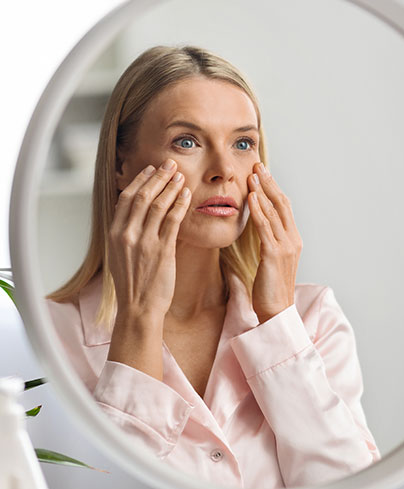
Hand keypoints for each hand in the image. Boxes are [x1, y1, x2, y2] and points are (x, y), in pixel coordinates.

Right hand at [108, 159, 190, 322]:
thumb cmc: (132, 284)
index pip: (126, 198)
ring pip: (158, 205)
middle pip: (143, 196)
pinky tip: (187, 195)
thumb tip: (135, 214)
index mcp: (114, 234)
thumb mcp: (120, 255)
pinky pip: (173, 221)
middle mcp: (127, 235)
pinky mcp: (162, 251)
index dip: (140, 180)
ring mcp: (145, 242)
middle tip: (170, 164)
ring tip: (181, 175)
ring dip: (171, 186)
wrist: (138, 308)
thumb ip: (126, 233)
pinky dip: (180, 204)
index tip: (151, 169)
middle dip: (158, 177)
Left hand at [247, 162, 301, 323]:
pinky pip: (265, 227)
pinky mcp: (274, 254)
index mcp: (293, 240)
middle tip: (258, 165)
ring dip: (262, 191)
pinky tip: (250, 197)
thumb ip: (268, 241)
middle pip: (281, 204)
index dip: (273, 189)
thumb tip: (258, 225)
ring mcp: (285, 246)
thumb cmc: (270, 288)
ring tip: (252, 175)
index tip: (263, 174)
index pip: (284, 208)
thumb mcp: (271, 260)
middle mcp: (293, 240)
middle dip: (269, 183)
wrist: (276, 311)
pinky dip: (258, 210)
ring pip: (274, 212)